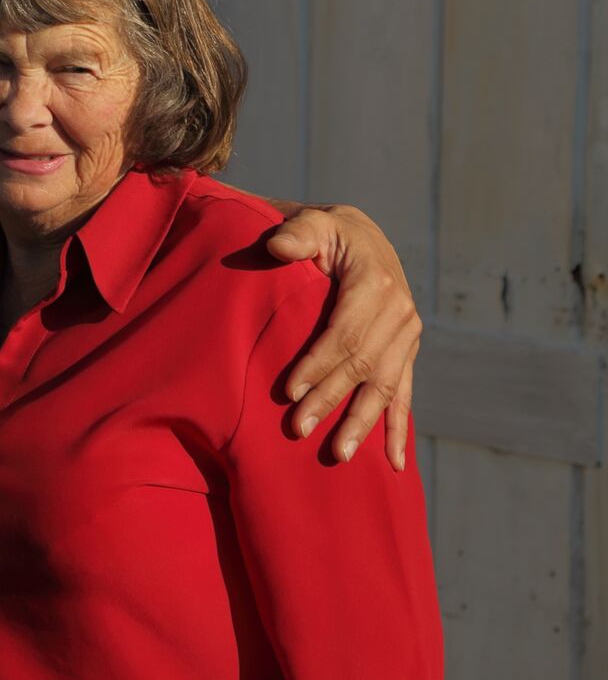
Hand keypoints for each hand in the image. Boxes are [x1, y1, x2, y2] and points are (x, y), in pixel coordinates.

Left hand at [265, 202, 421, 470]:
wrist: (360, 235)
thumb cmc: (326, 232)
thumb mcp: (312, 223)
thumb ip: (297, 234)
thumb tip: (278, 247)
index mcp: (376, 283)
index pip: (345, 333)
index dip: (319, 364)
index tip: (290, 392)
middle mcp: (400, 312)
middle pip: (363, 365)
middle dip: (331, 400)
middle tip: (298, 428)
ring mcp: (407, 336)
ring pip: (386, 386)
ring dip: (363, 423)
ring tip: (338, 454)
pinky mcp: (407, 352)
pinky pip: (405, 394)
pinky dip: (399, 429)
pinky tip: (394, 463)